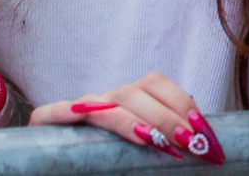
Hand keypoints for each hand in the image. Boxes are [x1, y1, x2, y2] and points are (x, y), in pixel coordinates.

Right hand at [30, 72, 224, 164]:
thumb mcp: (144, 148)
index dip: (180, 100)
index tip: (202, 127)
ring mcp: (78, 109)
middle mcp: (105, 100)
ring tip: (154, 141)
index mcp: (130, 100)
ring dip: (130, 120)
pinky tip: (81, 116)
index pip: (155, 84)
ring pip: (104, 103)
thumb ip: (165, 143)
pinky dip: (68, 112)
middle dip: (165, 116)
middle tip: (187, 141)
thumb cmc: (111, 158)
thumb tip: (202, 148)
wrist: (61, 164)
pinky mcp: (46, 122)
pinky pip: (54, 112)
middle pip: (135, 93)